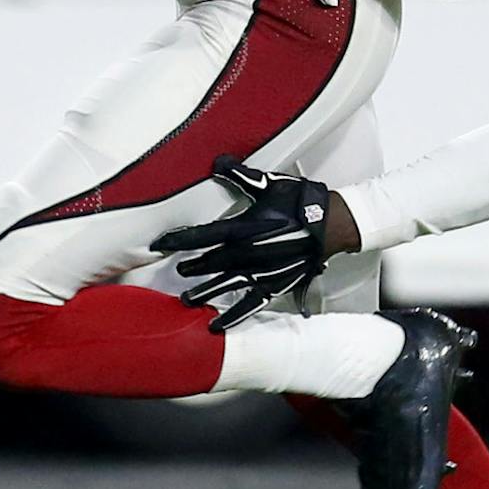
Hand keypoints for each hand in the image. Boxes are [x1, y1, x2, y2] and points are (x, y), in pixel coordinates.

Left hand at [152, 157, 358, 331]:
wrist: (329, 223)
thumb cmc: (300, 203)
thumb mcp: (268, 184)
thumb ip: (240, 176)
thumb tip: (220, 162)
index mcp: (241, 228)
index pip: (199, 236)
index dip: (176, 240)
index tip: (158, 244)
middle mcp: (245, 253)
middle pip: (208, 263)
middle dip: (190, 267)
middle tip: (178, 271)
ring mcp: (258, 272)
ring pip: (223, 286)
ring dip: (202, 293)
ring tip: (186, 299)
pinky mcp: (273, 286)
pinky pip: (249, 305)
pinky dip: (232, 317)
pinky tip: (216, 326)